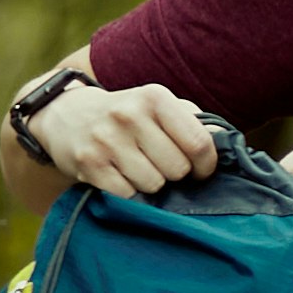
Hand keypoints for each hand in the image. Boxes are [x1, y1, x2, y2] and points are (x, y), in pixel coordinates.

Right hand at [30, 73, 220, 193]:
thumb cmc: (127, 116)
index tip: (199, 170)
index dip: (206, 166)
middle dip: (174, 174)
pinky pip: (127, 195)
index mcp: (155, 97)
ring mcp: (106, 139)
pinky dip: (128, 193)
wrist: (65, 116)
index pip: (199, 143)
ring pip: (153, 184)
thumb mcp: (158, 106)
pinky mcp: (89, 164)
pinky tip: (120, 177)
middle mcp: (130, 115)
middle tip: (159, 165)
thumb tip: (226, 139)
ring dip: (150, 184)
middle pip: (177, 169)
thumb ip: (193, 122)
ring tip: (136, 168)